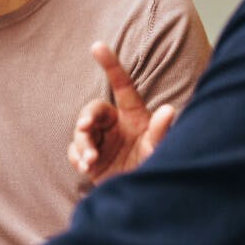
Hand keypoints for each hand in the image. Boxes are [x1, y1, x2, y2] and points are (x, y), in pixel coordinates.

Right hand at [68, 41, 175, 183]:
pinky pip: (74, 150)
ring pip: (81, 131)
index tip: (97, 46)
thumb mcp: (159, 149)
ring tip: (91, 160)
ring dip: (82, 143)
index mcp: (133, 115)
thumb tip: (169, 109)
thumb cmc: (155, 168)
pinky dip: (77, 157)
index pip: (121, 85)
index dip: (110, 64)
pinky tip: (85, 167)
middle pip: (93, 110)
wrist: (141, 199)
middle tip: (85, 128)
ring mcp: (101, 141)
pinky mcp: (90, 159)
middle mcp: (115, 125)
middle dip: (87, 117)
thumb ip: (161, 131)